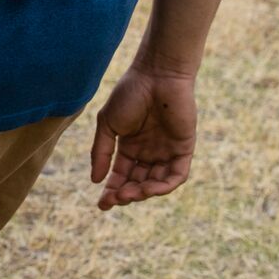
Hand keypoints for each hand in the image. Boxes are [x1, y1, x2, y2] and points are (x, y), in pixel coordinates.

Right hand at [88, 66, 197, 209]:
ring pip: (157, 182)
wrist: (157, 74)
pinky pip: (177, 175)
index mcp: (130, 146)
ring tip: (130, 194)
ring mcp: (167, 151)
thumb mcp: (108, 124)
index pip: (122, 176)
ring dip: (143, 192)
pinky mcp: (184, 148)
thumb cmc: (130, 93)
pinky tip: (150, 188)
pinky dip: (165, 186)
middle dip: (126, 194)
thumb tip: (95, 180)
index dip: (112, 191)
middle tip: (115, 199)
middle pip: (138, 182)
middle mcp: (149, 152)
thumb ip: (101, 152)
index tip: (102, 204)